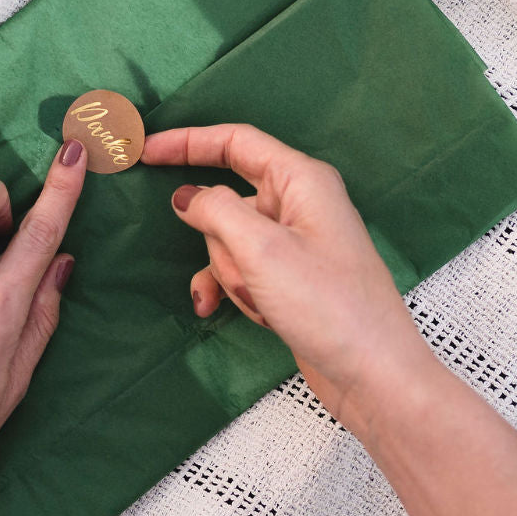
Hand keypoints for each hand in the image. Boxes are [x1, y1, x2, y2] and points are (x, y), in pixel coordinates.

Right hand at [142, 123, 423, 429]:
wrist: (372, 374)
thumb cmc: (326, 304)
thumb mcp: (261, 250)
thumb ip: (215, 211)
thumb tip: (186, 196)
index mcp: (302, 180)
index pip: (235, 142)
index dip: (187, 142)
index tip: (144, 151)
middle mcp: (300, 204)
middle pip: (229, 199)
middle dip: (218, 238)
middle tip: (242, 272)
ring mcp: (295, 243)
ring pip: (229, 240)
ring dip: (229, 272)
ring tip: (259, 301)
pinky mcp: (289, 279)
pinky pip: (241, 270)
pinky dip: (229, 288)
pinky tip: (217, 310)